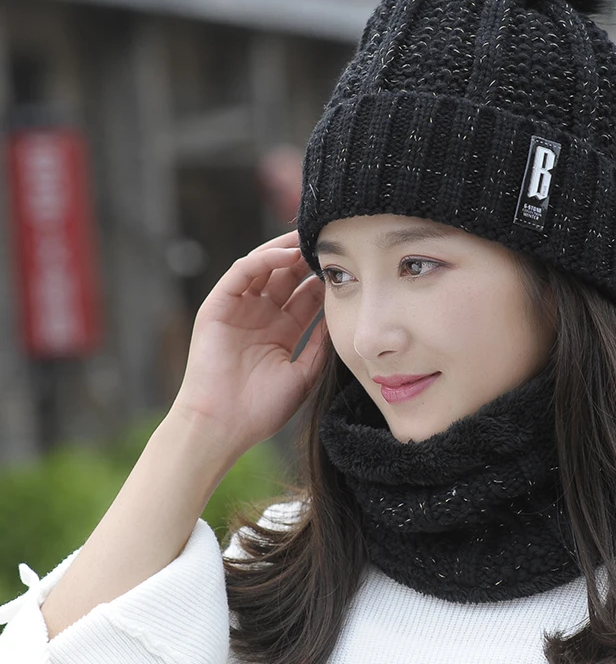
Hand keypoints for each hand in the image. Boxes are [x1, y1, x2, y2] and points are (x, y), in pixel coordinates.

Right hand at [171, 231, 327, 458]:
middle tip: (332, 241)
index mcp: (281, 332)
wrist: (223, 426)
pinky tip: (288, 255)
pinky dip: (264, 260)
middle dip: (309, 258)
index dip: (326, 280)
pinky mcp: (217, 307)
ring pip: (264, 267)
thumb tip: (343, 316)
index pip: (306, 296)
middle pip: (287, 276)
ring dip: (287, 250)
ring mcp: (238, 309)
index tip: (350, 266)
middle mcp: (260, 316)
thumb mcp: (304, 373)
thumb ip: (322, 345)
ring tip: (312, 238)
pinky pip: (242, 273)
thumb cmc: (262, 408)